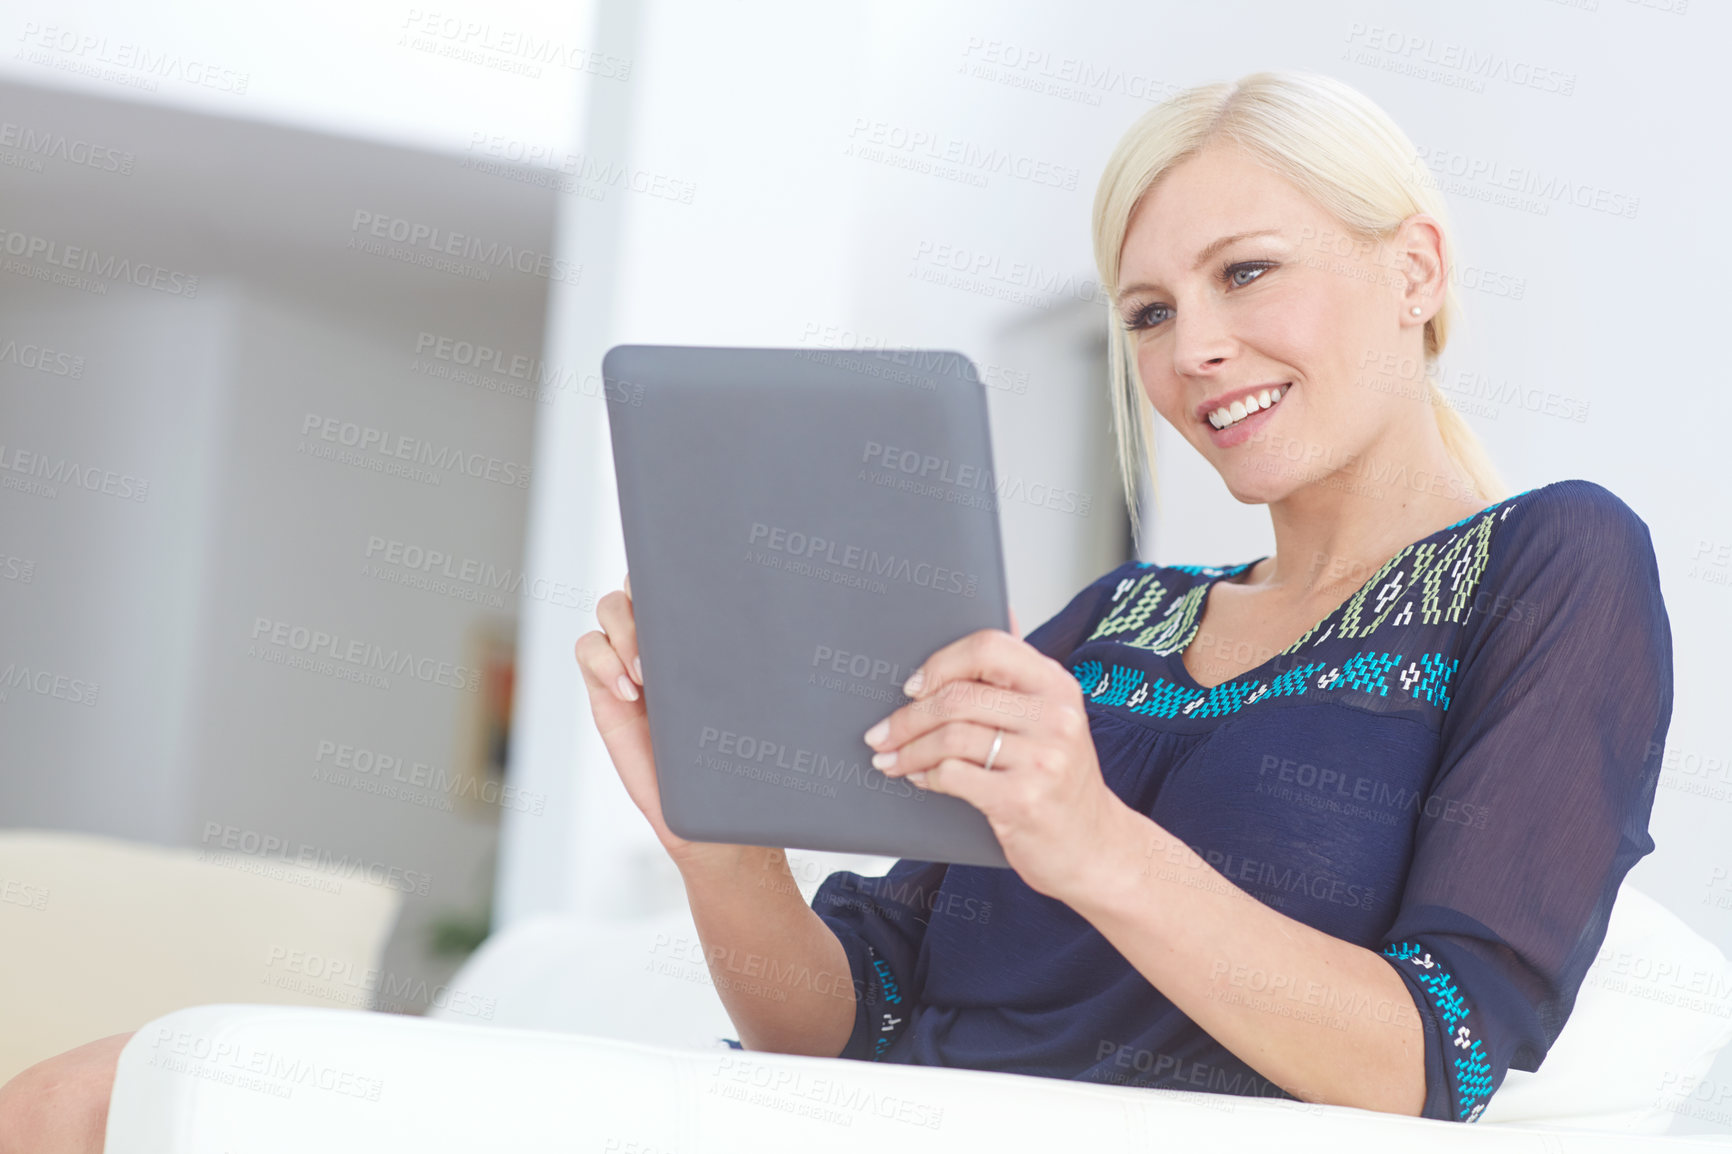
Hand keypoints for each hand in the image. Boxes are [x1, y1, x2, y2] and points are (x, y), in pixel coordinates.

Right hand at [576, 572, 734, 863]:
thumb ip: (758, 670)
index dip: (680, 564)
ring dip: (624, 630)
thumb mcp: (760, 709)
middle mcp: (668, 642)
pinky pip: (586, 649)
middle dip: (647, 594)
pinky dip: (601, 660)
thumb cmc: (745, 766)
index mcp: (708, 634)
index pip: (687, 576)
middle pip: (640, 581)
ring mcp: (633, 662)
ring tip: (647, 676)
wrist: (712, 821)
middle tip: (668, 635)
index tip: (691, 582)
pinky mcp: (606, 691)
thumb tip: (784, 624)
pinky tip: (629, 692)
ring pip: (609, 609)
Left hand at [861, 620, 1127, 900]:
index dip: (941, 663)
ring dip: (908, 750)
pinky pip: (955, 775)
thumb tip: (1003, 611)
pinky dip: (927, 776)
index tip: (912, 685)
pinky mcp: (1023, 799)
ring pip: (950, 738)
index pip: (989, 647)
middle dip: (907, 718)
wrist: (1096, 846)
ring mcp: (1042, 759)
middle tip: (881, 733)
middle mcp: (1055, 717)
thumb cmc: (1062, 780)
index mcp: (1057, 686)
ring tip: (890, 759)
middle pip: (958, 698)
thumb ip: (1021, 674)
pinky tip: (920, 778)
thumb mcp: (1053, 719)